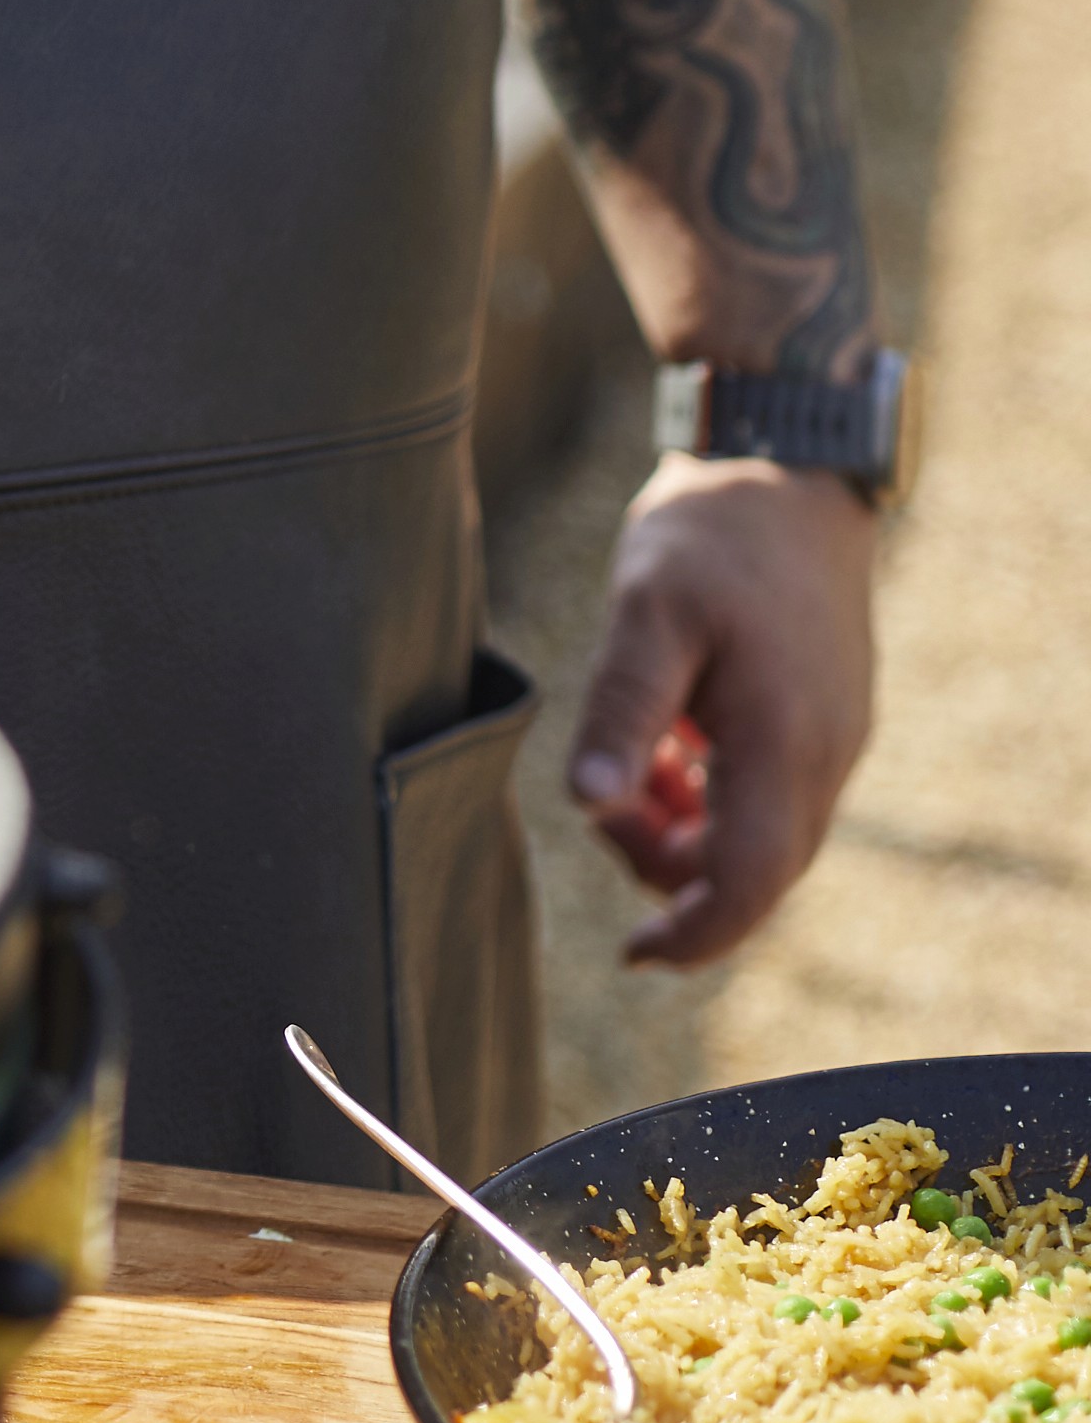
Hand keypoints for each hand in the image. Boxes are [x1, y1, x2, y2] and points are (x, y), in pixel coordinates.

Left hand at [568, 455, 876, 966]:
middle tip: (609, 803)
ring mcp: (832, 740)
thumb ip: (621, 709)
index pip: (749, 882)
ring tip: (636, 761)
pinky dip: (714, 798)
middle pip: (754, 872)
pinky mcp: (824, 720)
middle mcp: (823, 756)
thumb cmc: (716, 533)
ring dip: (690, 831)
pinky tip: (671, 746)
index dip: (693, 934)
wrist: (792, 467)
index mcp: (785, 742)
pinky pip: (770, 797)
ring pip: (761, 839)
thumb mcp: (648, 608)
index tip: (631, 955)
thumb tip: (589, 806)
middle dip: (673, 869)